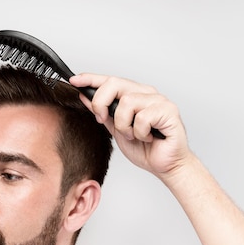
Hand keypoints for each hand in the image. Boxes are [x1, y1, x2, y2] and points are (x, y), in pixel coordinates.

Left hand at [70, 73, 191, 177]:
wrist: (165, 166)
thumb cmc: (145, 149)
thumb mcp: (116, 130)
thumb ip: (103, 113)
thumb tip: (85, 97)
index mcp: (134, 95)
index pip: (110, 81)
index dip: (91, 79)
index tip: (74, 80)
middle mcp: (146, 93)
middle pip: (115, 83)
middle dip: (101, 103)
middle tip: (103, 120)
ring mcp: (158, 100)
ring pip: (127, 102)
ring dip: (124, 125)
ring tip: (133, 136)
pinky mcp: (169, 110)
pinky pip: (143, 117)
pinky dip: (140, 132)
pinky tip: (148, 138)